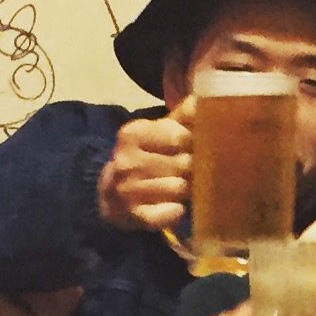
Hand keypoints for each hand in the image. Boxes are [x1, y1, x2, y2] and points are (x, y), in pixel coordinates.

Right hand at [97, 113, 193, 237]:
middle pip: (182, 163)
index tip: (192, 148)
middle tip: (191, 172)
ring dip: (186, 190)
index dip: (193, 144)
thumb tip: (203, 100)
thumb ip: (182, 116)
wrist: (111, 194)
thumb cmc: (145, 158)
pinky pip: (169, 213)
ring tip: (181, 188)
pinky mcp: (134, 215)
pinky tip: (174, 207)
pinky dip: (176, 211)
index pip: (179, 137)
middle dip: (192, 168)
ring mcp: (127, 189)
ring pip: (179, 188)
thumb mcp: (157, 132)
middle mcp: (126, 160)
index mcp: (132, 134)